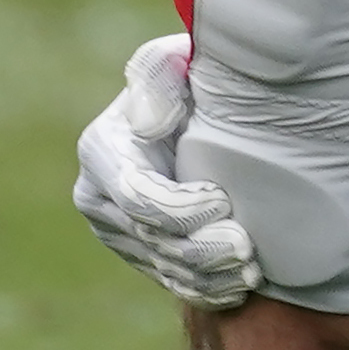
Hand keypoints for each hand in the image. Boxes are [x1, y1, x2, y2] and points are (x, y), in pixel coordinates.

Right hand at [71, 33, 263, 308]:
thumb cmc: (189, 77)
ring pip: (162, 266)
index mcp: (101, 149)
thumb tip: (150, 123)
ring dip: (209, 275)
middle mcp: (97, 196)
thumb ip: (158, 74)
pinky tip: (239, 287)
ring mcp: (116, 230)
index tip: (224, 202)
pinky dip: (204, 289)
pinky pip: (169, 280)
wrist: (197, 109)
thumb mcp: (172, 60)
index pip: (138, 195)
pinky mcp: (139, 252)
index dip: (181, 207)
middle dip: (202, 248)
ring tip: (251, 271)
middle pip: (151, 238)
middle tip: (247, 248)